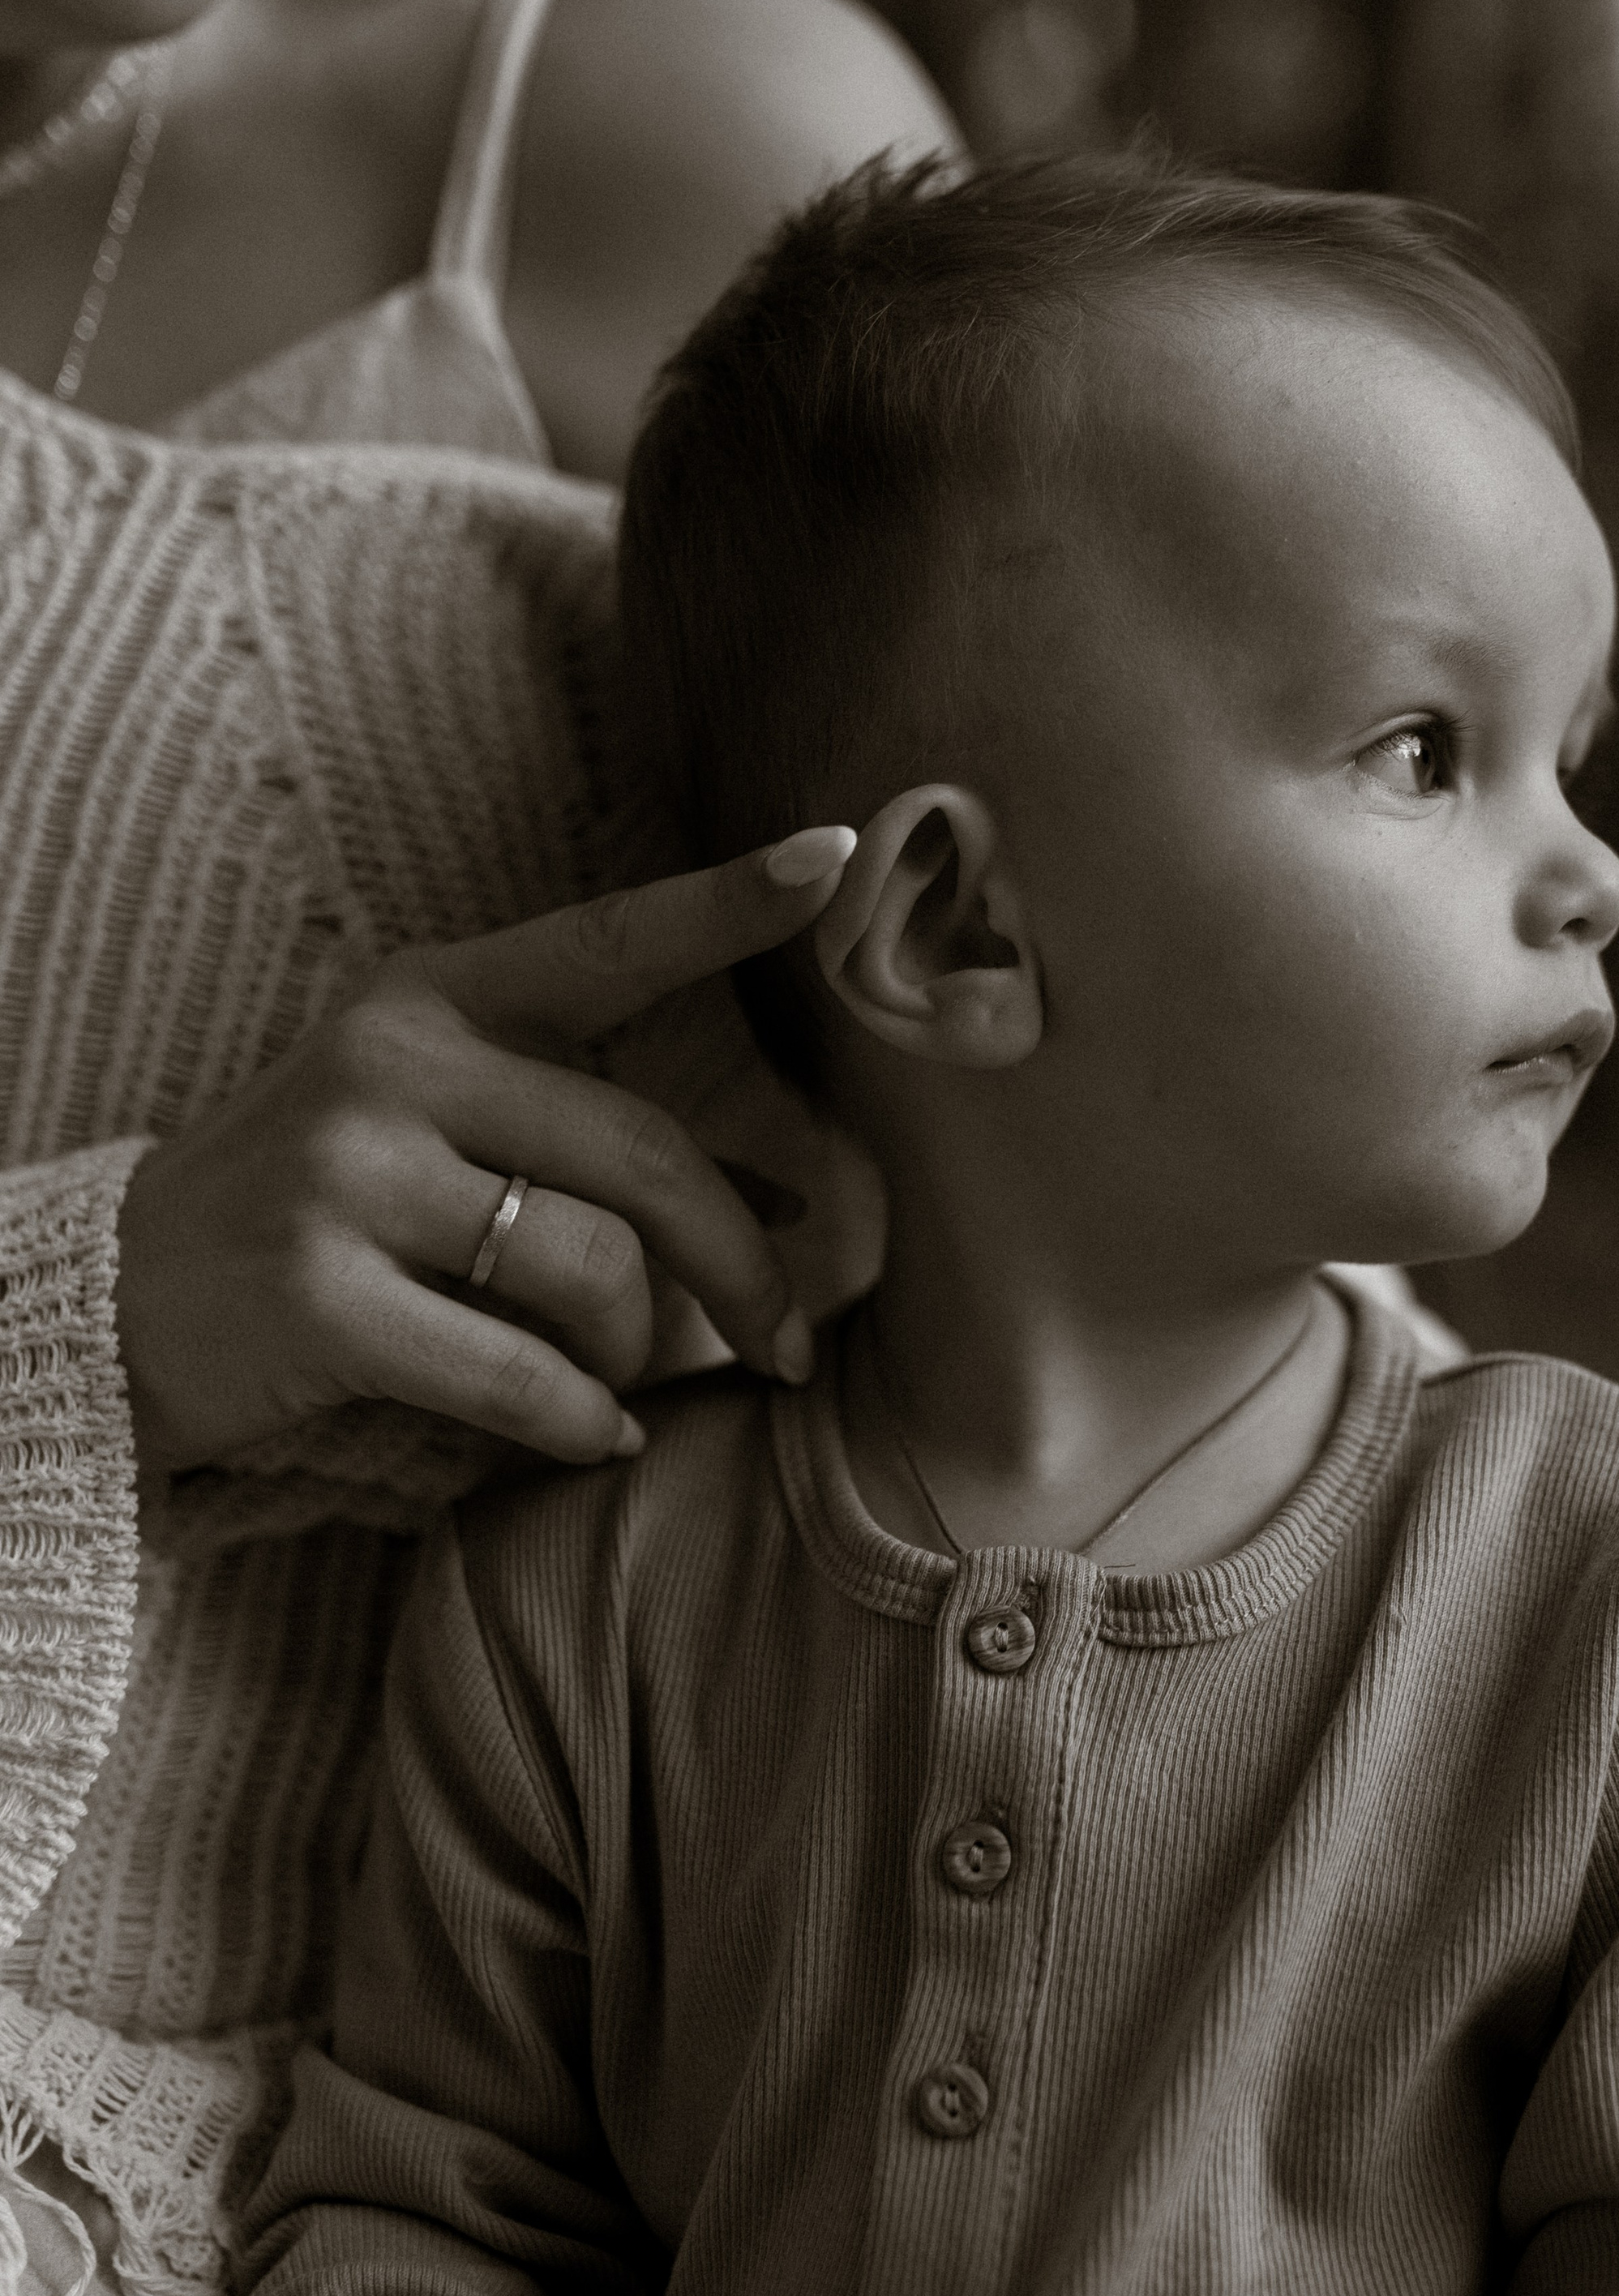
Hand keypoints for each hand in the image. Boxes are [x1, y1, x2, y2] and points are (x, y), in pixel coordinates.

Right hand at [115, 828, 855, 1473]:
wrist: (110, 1297)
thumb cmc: (317, 1212)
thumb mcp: (433, 1133)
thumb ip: (589, 1147)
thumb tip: (789, 1204)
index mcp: (435, 1000)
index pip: (606, 942)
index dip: (724, 904)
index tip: (832, 858)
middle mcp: (395, 1066)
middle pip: (644, 1153)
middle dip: (743, 1263)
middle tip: (788, 1338)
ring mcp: (350, 1177)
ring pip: (595, 1266)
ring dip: (641, 1349)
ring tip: (622, 1382)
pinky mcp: (319, 1297)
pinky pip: (518, 1372)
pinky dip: (581, 1421)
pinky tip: (593, 1438)